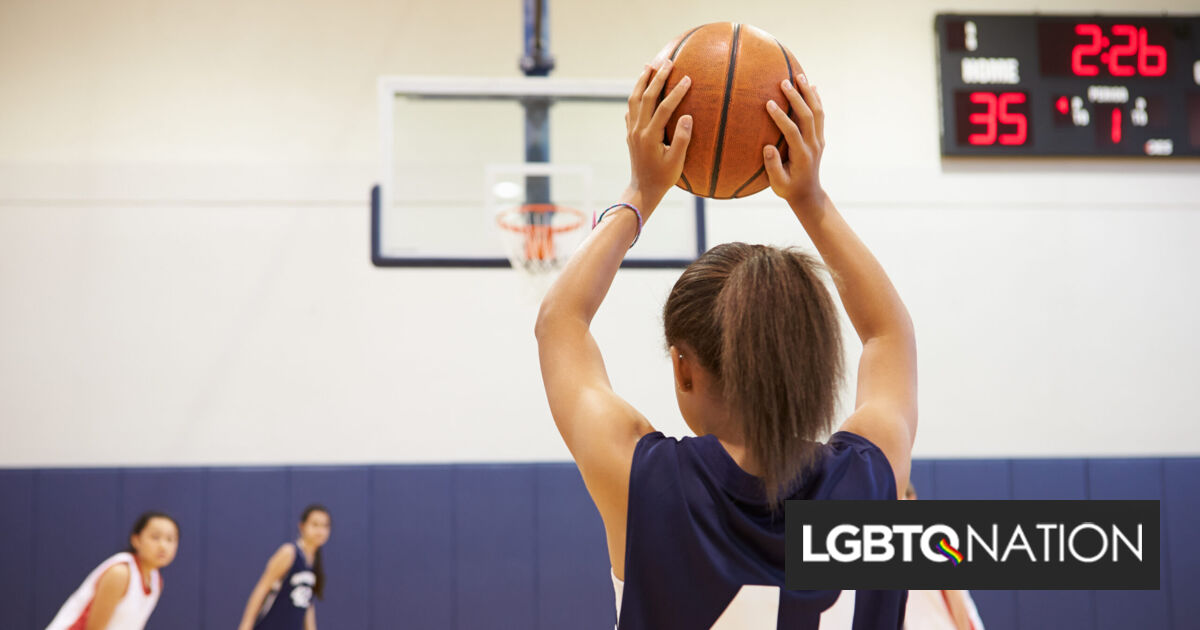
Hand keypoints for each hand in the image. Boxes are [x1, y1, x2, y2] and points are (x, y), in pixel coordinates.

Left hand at [624, 59, 691, 213]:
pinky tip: (640, 89)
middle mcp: (638, 130)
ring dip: (642, 81)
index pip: (664, 108)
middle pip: (646, 97)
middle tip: (668, 62)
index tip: (688, 79)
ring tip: (649, 66)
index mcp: (650, 136)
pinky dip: (635, 95)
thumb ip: (682, 139)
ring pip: (634, 99)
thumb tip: (687, 117)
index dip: (676, 92)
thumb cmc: (663, 178)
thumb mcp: (676, 162)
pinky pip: (631, 109)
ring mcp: (631, 130)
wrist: (642, 189)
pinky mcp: (630, 133)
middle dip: (657, 78)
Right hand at [763, 75, 826, 210]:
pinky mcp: (819, 137)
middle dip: (796, 98)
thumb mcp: (778, 184)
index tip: (769, 104)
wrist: (808, 193)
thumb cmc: (788, 189)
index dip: (781, 117)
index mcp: (802, 156)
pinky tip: (811, 86)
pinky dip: (816, 99)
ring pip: (818, 112)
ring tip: (799, 76)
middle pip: (808, 116)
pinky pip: (820, 115)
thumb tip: (768, 147)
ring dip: (809, 93)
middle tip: (783, 82)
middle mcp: (813, 145)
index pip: (792, 132)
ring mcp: (819, 140)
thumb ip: (773, 167)